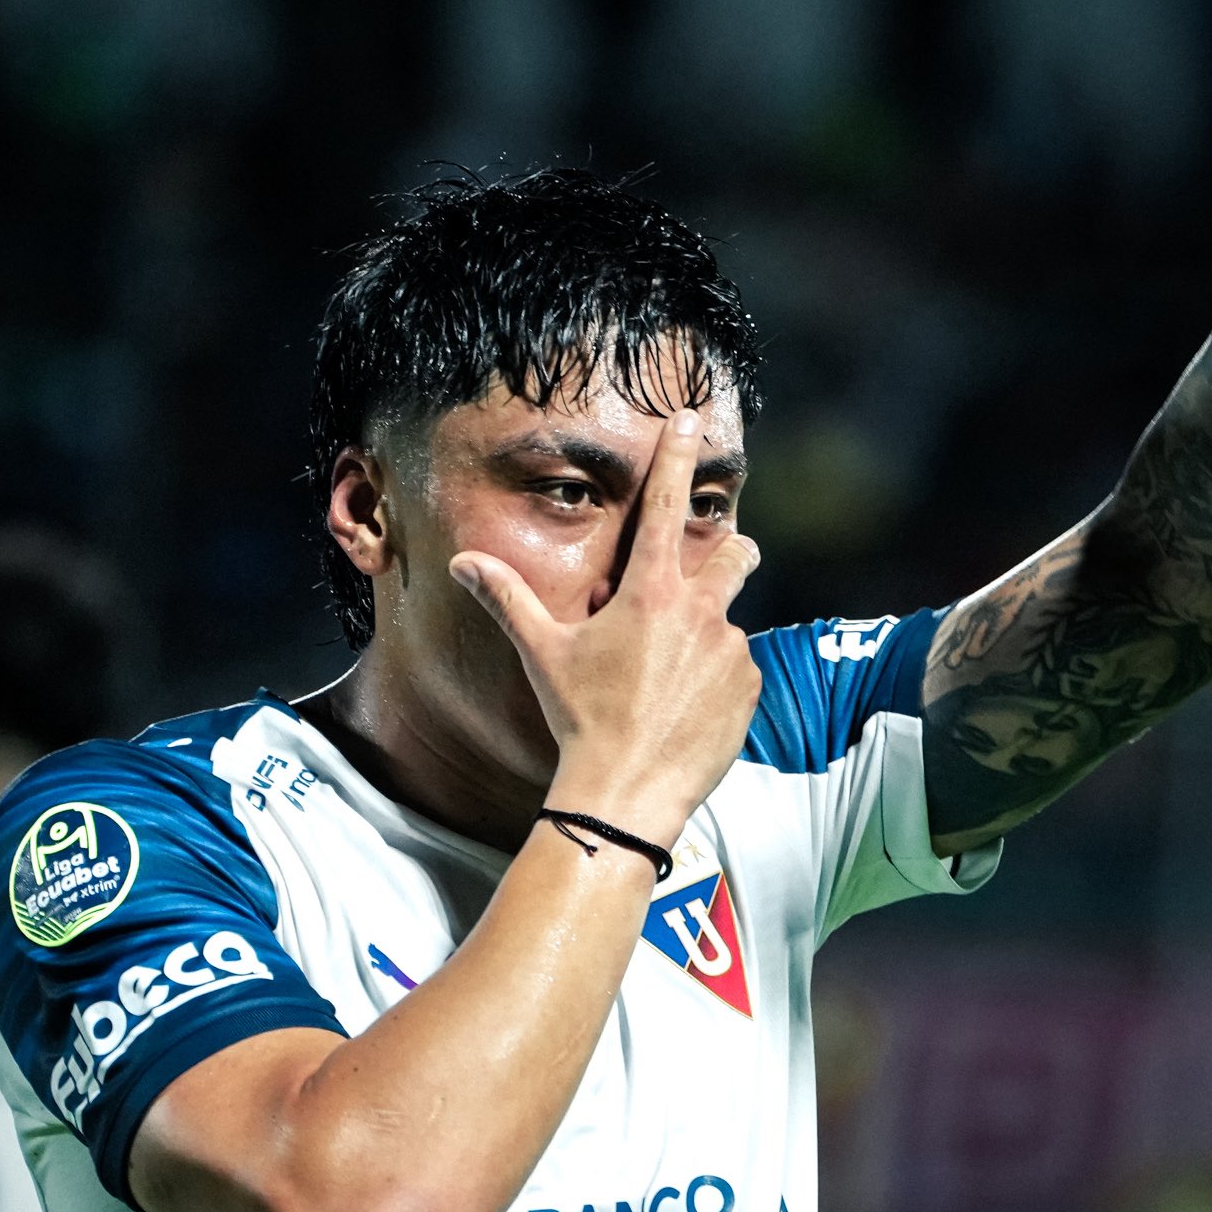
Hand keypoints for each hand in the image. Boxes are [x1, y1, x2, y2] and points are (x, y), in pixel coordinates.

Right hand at [451, 410, 760, 845]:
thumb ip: (506, 599)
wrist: (625, 793)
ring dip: (708, 635)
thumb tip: (461, 562)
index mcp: (651, 591)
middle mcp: (701, 612)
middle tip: (719, 560)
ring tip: (670, 679)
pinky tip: (685, 710)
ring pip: (729, 623)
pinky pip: (739, 671)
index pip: (667, 504)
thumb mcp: (541, 654)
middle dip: (730, 549)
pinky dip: (718, 681)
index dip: (678, 456)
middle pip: (734, 553)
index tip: (690, 418)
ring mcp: (732, 652)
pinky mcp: (750, 690)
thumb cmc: (579, 720)